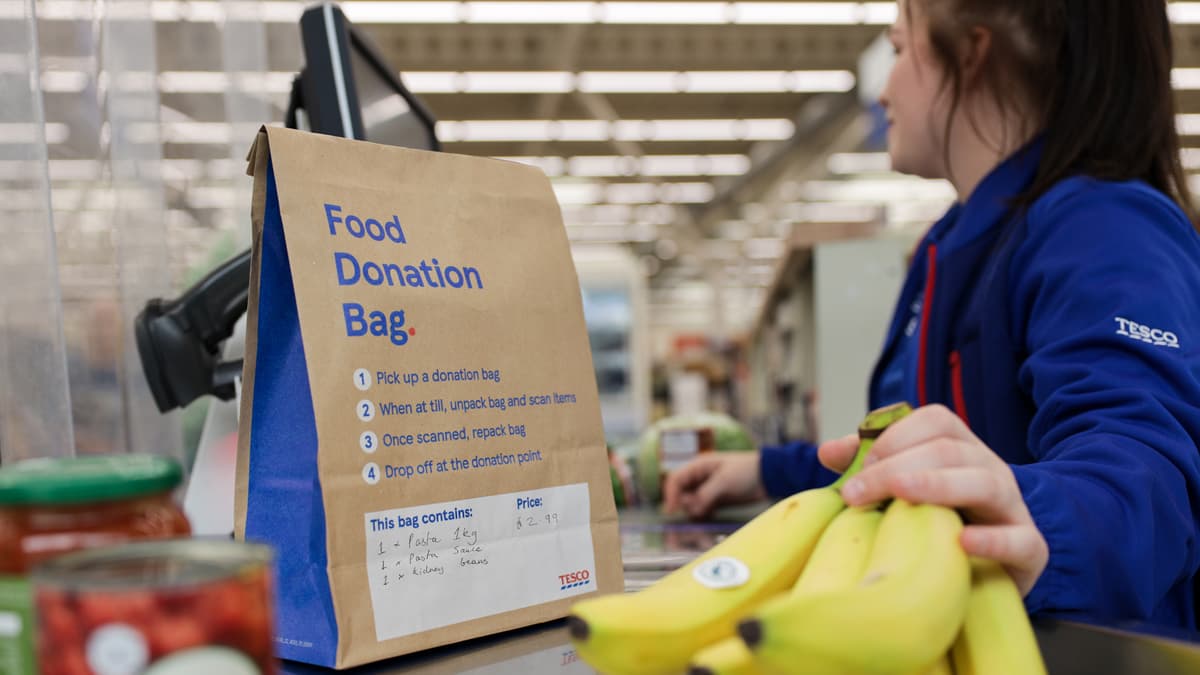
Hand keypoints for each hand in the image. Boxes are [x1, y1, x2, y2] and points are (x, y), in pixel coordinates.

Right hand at [662, 452, 766, 519]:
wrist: (768, 476)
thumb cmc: (746, 471)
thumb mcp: (724, 481)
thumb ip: (705, 494)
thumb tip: (692, 509)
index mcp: (698, 466)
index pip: (675, 480)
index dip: (671, 495)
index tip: (672, 510)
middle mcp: (700, 477)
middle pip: (681, 493)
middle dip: (684, 504)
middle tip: (697, 510)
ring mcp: (707, 489)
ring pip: (690, 503)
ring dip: (694, 510)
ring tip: (707, 511)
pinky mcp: (716, 499)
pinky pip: (702, 508)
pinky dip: (702, 513)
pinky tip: (710, 514)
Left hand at [817, 404, 1047, 595]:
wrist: (990, 571)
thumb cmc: (940, 523)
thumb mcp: (905, 491)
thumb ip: (869, 467)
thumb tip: (827, 451)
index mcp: (961, 449)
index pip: (935, 421)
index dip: (895, 437)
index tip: (860, 464)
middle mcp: (990, 469)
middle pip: (949, 450)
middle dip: (897, 466)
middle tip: (856, 493)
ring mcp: (1013, 507)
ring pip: (985, 482)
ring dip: (937, 486)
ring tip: (900, 497)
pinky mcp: (1031, 549)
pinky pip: (1021, 539)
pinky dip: (993, 540)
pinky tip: (962, 542)